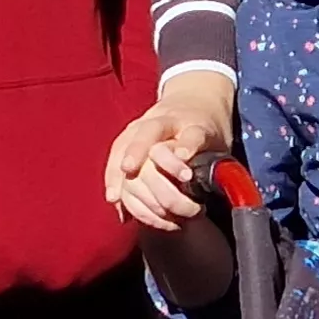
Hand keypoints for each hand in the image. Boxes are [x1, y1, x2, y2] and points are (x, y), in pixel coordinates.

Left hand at [104, 76, 234, 231]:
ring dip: (158, 151)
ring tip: (154, 171)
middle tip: (128, 171)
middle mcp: (152, 125)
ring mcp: (176, 123)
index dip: (113, 174)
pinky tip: (183, 158)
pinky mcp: (202, 126)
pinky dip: (187, 145)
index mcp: (138, 132)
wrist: (205, 102)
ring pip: (157, 129)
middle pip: (134, 135)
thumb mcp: (155, 154)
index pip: (119, 149)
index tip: (113, 197)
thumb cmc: (176, 137)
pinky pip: (193, 134)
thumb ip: (137, 183)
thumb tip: (123, 216)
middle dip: (131, 153)